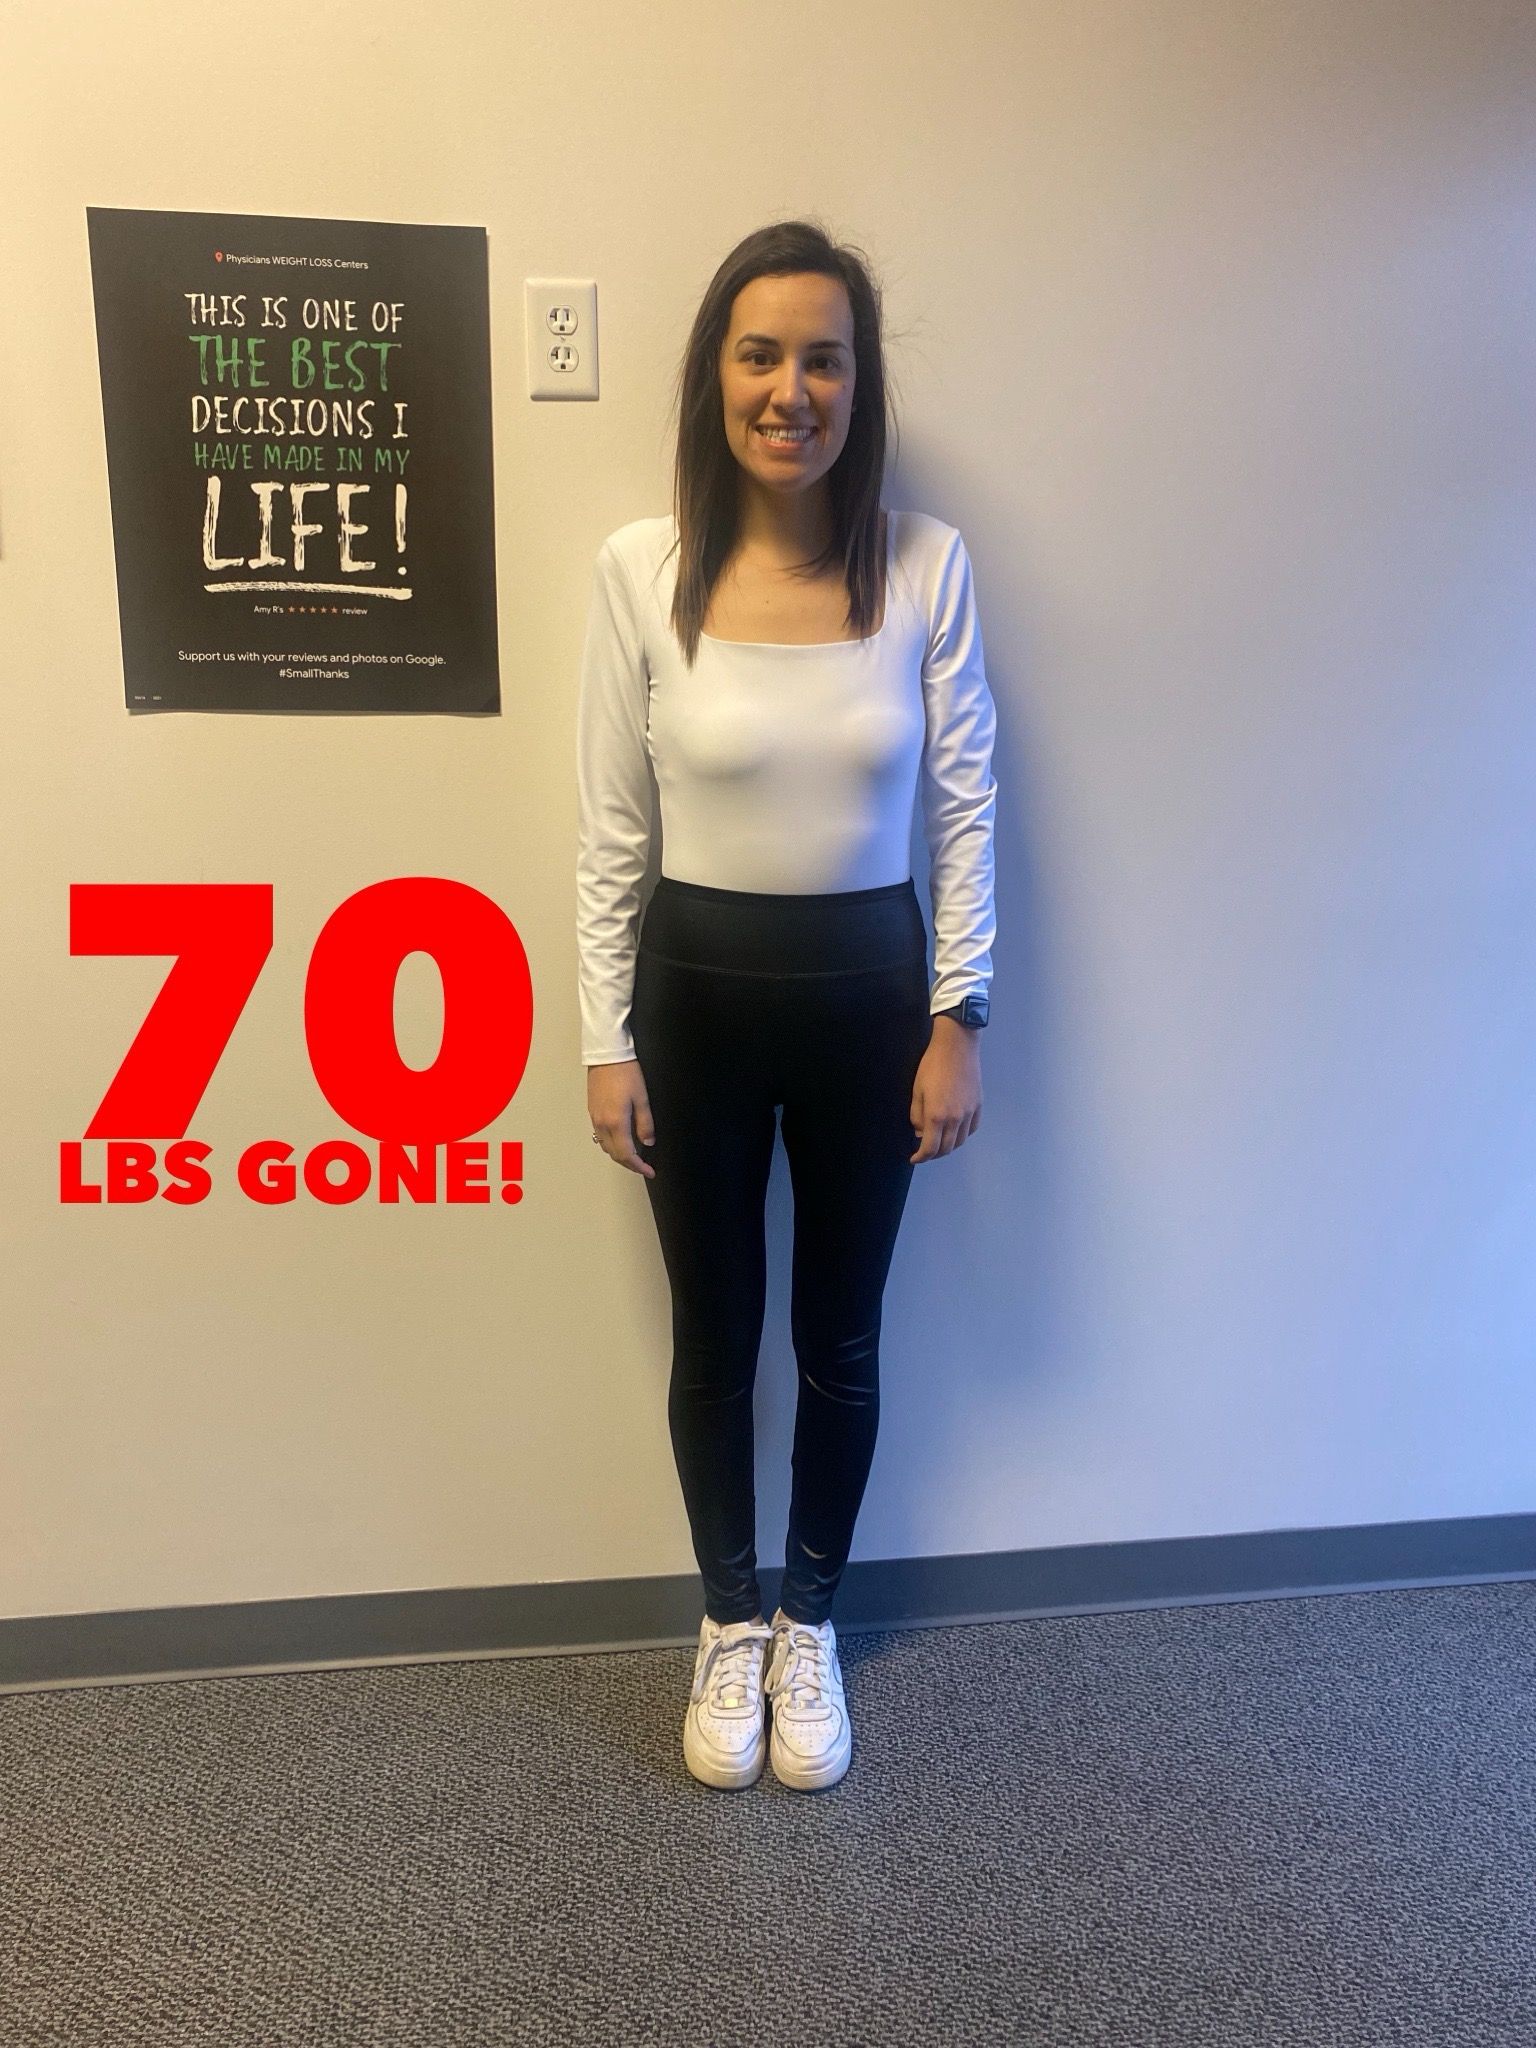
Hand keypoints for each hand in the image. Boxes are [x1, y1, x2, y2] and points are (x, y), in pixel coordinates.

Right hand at [586, 1059, 656, 1178]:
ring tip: (634, 1155)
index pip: (627, 1154)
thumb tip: (648, 1142)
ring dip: (619, 1155)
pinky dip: (611, 1144)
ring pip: (605, 1146)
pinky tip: (621, 1139)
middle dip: (629, 1164)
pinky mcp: (592, 1111)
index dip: (639, 1166)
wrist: (607, 1054)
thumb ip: (645, 1123)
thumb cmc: (626, 1073)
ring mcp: (595, 1118)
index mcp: (616, 1123)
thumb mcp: (642, 1098)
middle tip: (644, 1166)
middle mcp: (602, 1124)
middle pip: (614, 1154)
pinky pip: (600, 1136)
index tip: (650, 1171)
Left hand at [909, 1017, 982, 1161]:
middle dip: (933, 1155)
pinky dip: (962, 1136)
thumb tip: (920, 1133)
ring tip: (939, 1143)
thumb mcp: (917, 1090)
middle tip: (924, 1152)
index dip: (921, 1157)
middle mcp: (956, 1119)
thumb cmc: (932, 1066)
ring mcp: (970, 1113)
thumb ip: (916, 1115)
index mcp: (936, 1116)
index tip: (914, 1159)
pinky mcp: (978, 1105)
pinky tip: (955, 1132)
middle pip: (947, 1148)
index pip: (930, 1148)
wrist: (957, 1047)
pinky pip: (972, 1129)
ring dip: (949, 1147)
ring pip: (961, 1141)